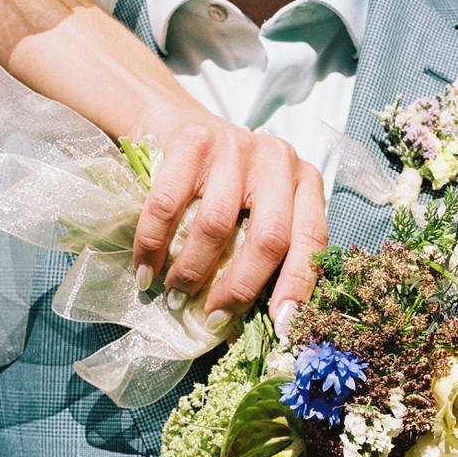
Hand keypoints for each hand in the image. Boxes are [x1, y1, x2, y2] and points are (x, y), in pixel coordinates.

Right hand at [131, 98, 327, 335]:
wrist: (181, 128)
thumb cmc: (225, 189)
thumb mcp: (257, 214)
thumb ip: (267, 257)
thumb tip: (256, 327)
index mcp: (305, 183)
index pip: (311, 239)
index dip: (298, 284)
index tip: (281, 324)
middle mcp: (279, 160)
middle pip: (268, 238)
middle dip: (239, 289)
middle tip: (213, 317)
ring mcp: (236, 146)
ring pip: (216, 226)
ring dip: (192, 272)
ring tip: (175, 294)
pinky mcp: (192, 140)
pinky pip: (168, 206)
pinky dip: (153, 246)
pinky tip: (146, 270)